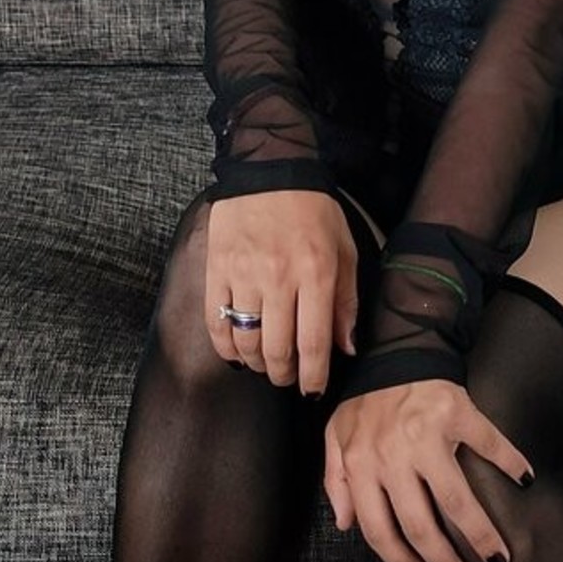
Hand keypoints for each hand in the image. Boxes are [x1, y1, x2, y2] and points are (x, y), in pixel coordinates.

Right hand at [204, 189, 358, 396]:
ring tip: (267, 364)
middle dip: (285, 375)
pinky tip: (237, 352)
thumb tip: (346, 348)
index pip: (314, 343)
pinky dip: (226, 347)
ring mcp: (244, 275)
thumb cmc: (313, 211)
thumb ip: (346, 301)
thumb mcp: (344, 250)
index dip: (313, 376)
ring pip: (246, 342)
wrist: (269, 172)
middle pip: (277, 350)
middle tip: (289, 378)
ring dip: (257, 364)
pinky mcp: (217, 270)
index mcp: (315, 273)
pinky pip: (216, 323)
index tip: (313, 390)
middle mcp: (279, 278)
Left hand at [322, 381, 535, 561]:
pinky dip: (511, 464)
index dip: (399, 560)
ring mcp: (428, 435)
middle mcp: (393, 454)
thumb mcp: (336, 437)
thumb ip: (335, 481)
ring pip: (457, 500)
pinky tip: (524, 483)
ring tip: (497, 558)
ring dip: (481, 535)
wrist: (396, 350)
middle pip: (421, 524)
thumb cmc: (367, 400)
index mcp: (362, 463)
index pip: (379, 528)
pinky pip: (490, 445)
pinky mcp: (459, 413)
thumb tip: (346, 524)